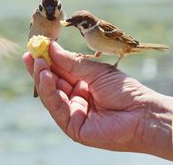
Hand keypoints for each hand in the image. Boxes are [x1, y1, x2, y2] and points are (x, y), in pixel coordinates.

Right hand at [23, 42, 172, 160]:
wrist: (142, 113)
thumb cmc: (124, 90)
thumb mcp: (95, 71)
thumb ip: (72, 62)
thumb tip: (51, 48)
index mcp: (83, 85)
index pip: (60, 71)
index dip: (48, 60)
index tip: (37, 46)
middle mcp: (76, 99)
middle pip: (52, 83)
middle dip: (40, 68)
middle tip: (30, 53)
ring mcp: (74, 113)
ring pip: (51, 95)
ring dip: (42, 78)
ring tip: (37, 62)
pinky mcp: (73, 127)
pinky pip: (57, 107)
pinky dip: (49, 91)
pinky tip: (46, 76)